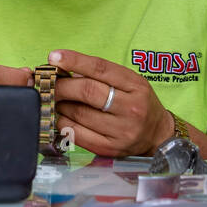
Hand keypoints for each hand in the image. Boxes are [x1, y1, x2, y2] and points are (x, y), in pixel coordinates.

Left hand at [47, 49, 170, 156]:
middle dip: (62, 85)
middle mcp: (131, 109)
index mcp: (136, 86)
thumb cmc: (139, 103)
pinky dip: (63, 122)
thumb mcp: (130, 83)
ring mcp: (120, 131)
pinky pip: (76, 133)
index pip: (101, 68)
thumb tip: (67, 69)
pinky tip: (61, 115)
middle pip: (87, 91)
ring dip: (60, 104)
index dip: (75, 61)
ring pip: (78, 113)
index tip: (55, 57)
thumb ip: (102, 75)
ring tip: (57, 99)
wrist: (157, 135)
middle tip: (49, 82)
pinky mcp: (109, 149)